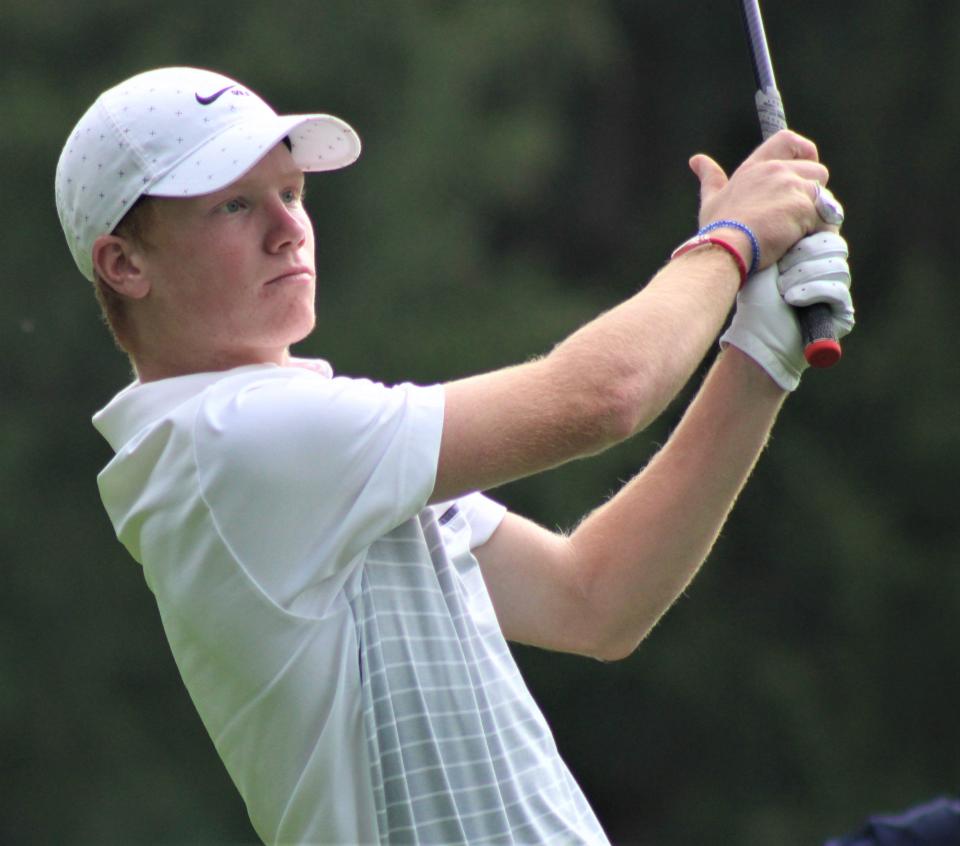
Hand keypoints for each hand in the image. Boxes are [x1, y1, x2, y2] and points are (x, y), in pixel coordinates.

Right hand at [690, 130, 831, 269]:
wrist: (726, 249)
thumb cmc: (717, 228)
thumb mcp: (711, 199)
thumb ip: (709, 177)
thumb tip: (696, 160)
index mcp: (756, 166)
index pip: (788, 140)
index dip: (804, 151)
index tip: (805, 168)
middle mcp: (777, 171)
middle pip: (817, 170)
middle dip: (813, 192)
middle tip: (795, 215)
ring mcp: (792, 187)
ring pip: (824, 194)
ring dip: (817, 212)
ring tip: (797, 230)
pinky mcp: (804, 207)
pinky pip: (825, 217)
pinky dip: (818, 229)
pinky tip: (801, 240)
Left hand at [719, 231, 853, 390]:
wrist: (755, 334)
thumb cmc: (755, 295)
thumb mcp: (768, 255)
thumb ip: (786, 231)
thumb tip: (809, 196)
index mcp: (810, 254)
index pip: (826, 229)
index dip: (807, 235)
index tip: (785, 246)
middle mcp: (826, 270)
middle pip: (834, 245)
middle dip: (803, 256)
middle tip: (781, 270)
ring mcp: (836, 291)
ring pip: (837, 266)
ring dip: (803, 277)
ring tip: (782, 289)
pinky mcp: (842, 312)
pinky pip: (837, 290)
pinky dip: (812, 292)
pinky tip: (792, 299)